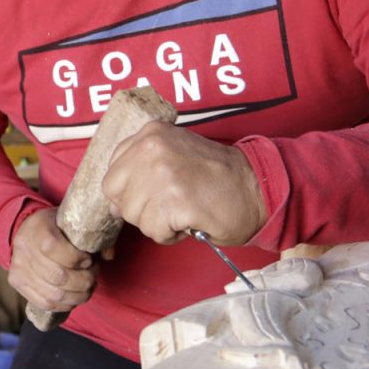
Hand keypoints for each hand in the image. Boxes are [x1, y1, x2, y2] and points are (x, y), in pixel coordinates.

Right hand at [9, 207, 102, 312]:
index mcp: (37, 229)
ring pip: (54, 294)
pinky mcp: (17, 283)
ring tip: (87, 287)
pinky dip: (65, 305)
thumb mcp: (70, 222)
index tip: (88, 259)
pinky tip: (74, 298)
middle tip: (92, 275)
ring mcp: (19, 268)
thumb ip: (91, 235)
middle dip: (83, 280)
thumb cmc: (55, 227)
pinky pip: (44, 303)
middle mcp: (24, 249)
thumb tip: (108, 255)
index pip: (54, 248)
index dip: (76, 258)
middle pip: (58, 276)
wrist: (27, 230)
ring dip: (78, 295)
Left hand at [102, 123, 266, 246]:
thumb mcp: (173, 154)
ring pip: (133, 215)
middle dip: (139, 208)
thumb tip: (113, 205)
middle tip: (169, 204)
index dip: (128, 192)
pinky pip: (154, 231)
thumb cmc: (216, 177)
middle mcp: (153, 148)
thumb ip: (139, 168)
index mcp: (150, 133)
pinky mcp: (175, 201)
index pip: (112, 172)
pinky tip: (189, 221)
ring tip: (182, 211)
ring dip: (156, 223)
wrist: (257, 188)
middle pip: (116, 194)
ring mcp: (163, 174)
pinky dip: (170, 235)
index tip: (151, 194)